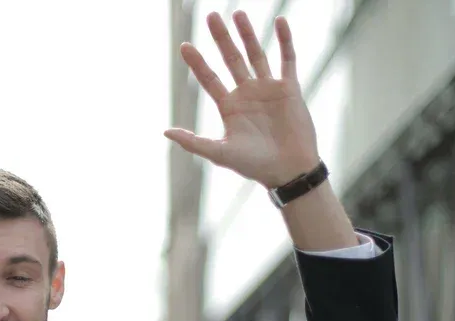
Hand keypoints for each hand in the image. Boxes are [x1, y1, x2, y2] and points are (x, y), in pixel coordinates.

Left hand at [165, 12, 319, 188]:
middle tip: (211, 16)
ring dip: (248, 34)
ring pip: (256, 55)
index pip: (209, 78)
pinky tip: (280, 22)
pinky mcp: (289, 89)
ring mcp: (268, 89)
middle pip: (230, 59)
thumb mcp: (220, 153)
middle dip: (221, 38)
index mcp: (229, 107)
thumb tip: (165, 132)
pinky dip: (284, 41)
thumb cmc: (254, 166)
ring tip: (238, 13)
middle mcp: (247, 94)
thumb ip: (193, 142)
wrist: (288, 171)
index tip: (184, 46)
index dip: (197, 62)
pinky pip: (287, 60)